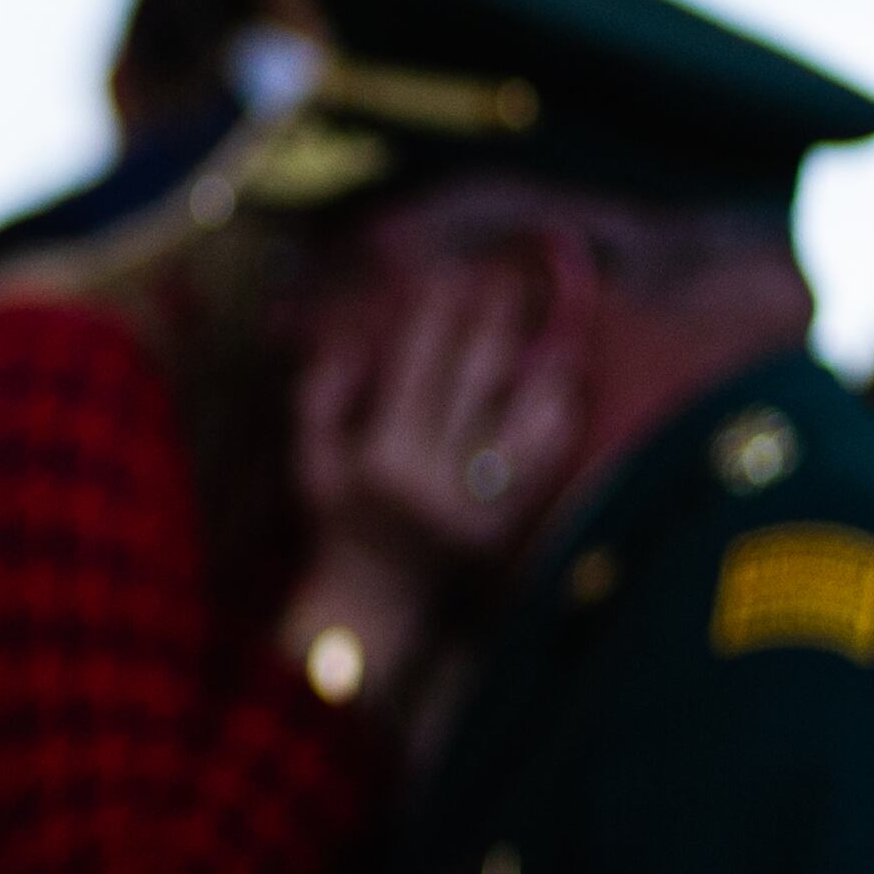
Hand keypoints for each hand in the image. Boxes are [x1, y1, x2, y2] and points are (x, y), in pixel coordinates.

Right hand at [296, 240, 590, 612]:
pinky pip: (537, 467)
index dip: (435, 319)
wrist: (374, 599)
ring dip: (538, 370)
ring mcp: (475, 504)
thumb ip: (320, 400)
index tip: (449, 275)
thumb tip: (351, 342)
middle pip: (471, 385)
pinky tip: (563, 391)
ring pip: (516, 423)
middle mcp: (432, 479)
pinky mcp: (505, 525)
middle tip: (509, 281)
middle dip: (490, 326)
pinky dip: (552, 426)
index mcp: (381, 458)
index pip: (415, 370)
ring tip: (554, 327)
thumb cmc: (337, 521)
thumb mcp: (310, 461)